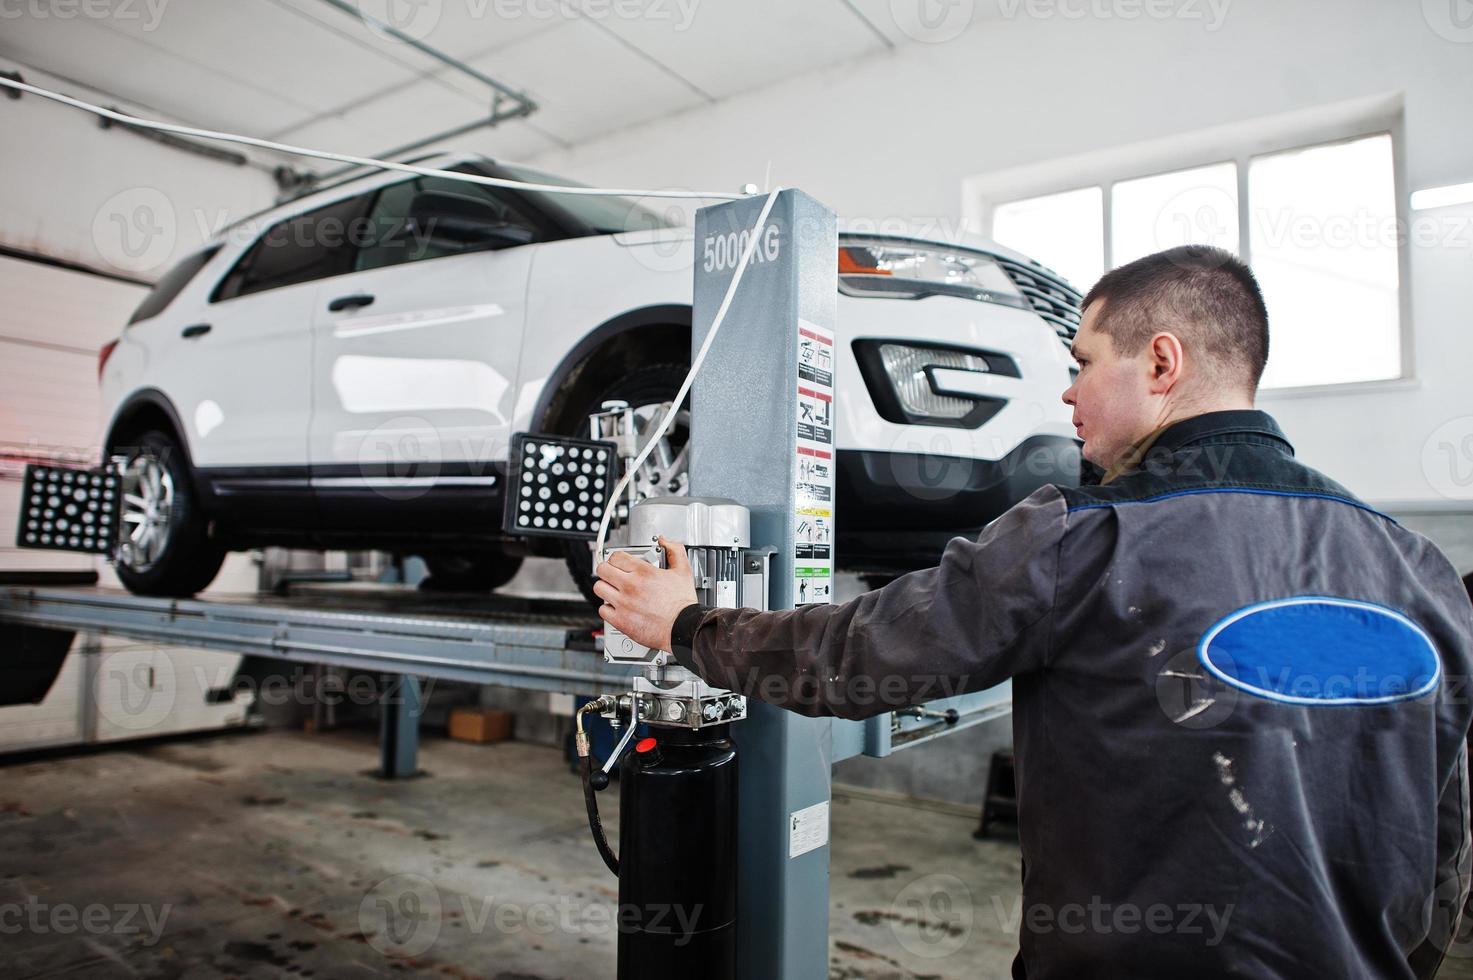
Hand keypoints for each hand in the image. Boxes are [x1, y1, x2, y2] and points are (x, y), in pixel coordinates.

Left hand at [593, 536, 698, 652]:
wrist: (683, 628)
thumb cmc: (683, 604)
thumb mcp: (684, 570)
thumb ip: (674, 550)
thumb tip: (665, 541)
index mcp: (643, 572)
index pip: (616, 557)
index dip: (617, 558)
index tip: (619, 562)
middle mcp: (630, 586)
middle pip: (602, 570)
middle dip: (607, 570)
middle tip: (613, 574)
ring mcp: (623, 604)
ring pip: (599, 588)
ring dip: (605, 587)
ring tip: (614, 590)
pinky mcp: (620, 620)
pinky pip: (602, 609)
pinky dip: (608, 608)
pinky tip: (617, 607)